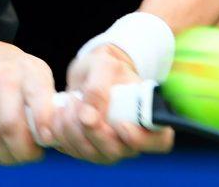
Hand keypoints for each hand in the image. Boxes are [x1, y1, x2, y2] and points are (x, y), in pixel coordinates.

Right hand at [0, 28, 56, 164]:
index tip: (47, 140)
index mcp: (26, 66)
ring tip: (16, 156)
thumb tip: (55, 135)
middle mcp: (0, 71)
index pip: (37, 95)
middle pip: (9, 124)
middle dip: (23, 150)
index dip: (43, 122)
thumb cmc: (12, 71)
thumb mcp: (34, 74)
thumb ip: (47, 101)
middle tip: (32, 156)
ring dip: (6, 154)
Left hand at [50, 44, 173, 163]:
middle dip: (92, 130)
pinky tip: (59, 112)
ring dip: (72, 128)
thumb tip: (88, 117)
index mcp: (147, 118)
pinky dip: (60, 132)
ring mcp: (108, 147)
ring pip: (90, 153)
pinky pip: (71, 150)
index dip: (141, 139)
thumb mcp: (104, 66)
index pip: (159, 142)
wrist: (91, 72)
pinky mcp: (85, 149)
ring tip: (67, 99)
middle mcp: (130, 140)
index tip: (121, 125)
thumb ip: (98, 89)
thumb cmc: (105, 67)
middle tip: (77, 101)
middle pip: (115, 151)